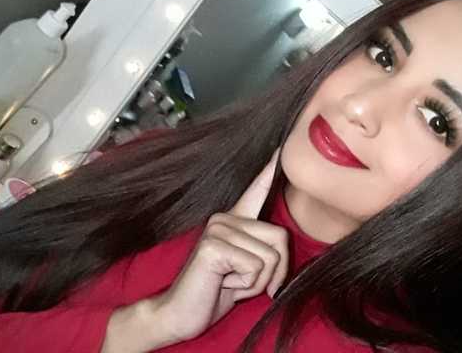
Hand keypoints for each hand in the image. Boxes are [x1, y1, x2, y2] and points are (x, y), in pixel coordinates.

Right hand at [153, 148, 289, 342]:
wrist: (180, 314)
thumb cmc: (215, 292)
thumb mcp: (248, 270)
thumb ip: (265, 253)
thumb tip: (282, 246)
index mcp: (234, 221)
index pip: (256, 190)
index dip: (269, 170)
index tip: (280, 146)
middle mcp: (225, 218)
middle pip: (280, 238)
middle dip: (273, 271)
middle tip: (242, 281)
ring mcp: (218, 228)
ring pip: (270, 256)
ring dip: (258, 281)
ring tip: (230, 282)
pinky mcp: (213, 245)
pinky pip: (256, 266)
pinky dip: (247, 285)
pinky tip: (223, 284)